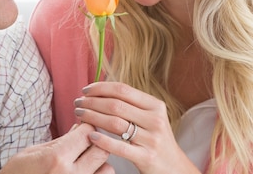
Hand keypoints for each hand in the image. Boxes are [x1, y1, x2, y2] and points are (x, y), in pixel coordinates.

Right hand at [0, 122, 112, 173]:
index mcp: (56, 158)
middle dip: (95, 142)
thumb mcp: (33, 152)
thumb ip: (61, 141)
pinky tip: (81, 172)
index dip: (86, 127)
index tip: (82, 128)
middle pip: (101, 149)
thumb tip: (80, 128)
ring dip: (99, 163)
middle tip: (84, 143)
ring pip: (108, 169)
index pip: (87, 133)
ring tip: (84, 163)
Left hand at [74, 82, 200, 173]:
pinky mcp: (146, 157)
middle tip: (77, 103)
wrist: (174, 168)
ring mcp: (151, 139)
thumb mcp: (150, 117)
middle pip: (116, 105)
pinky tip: (90, 136)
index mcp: (155, 106)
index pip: (123, 90)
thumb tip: (101, 89)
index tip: (86, 90)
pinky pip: (119, 147)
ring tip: (79, 115)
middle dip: (92, 102)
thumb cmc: (155, 139)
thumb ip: (131, 104)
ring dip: (92, 117)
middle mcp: (155, 120)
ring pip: (115, 123)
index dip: (101, 88)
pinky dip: (102, 140)